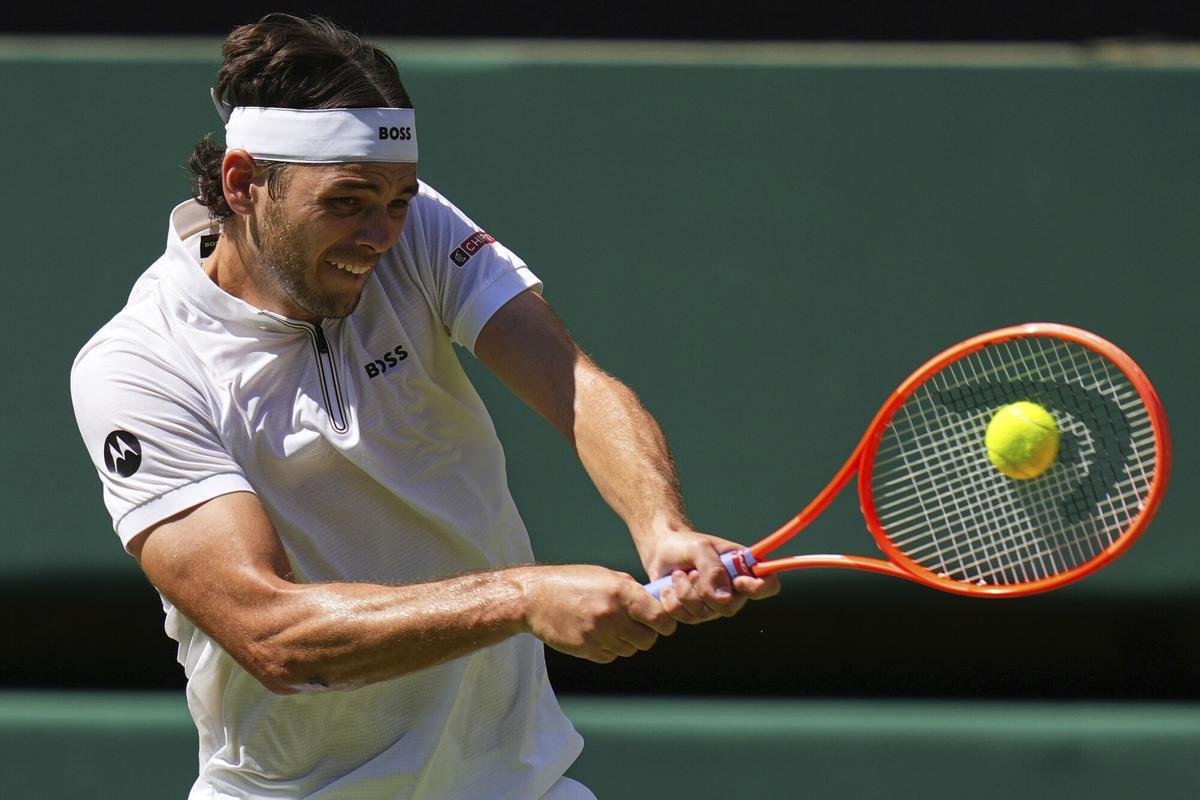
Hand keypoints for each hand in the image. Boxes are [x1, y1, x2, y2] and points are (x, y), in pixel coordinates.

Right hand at [519, 565, 677, 662]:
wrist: (535, 598)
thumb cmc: (571, 582)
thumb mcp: (605, 575)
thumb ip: (631, 590)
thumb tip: (654, 603)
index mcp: (621, 592)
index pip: (660, 617)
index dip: (666, 622)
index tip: (663, 622)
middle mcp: (612, 615)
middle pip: (648, 640)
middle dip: (647, 634)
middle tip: (638, 625)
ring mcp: (599, 635)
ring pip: (630, 650)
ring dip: (627, 642)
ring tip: (613, 627)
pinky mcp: (587, 650)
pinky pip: (611, 656)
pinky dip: (610, 649)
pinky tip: (598, 634)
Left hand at [638, 524, 780, 623]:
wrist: (661, 552)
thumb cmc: (685, 545)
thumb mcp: (699, 547)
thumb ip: (712, 569)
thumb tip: (722, 598)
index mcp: (743, 569)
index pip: (769, 585)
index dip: (758, 588)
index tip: (737, 581)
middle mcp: (733, 591)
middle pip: (729, 608)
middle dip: (703, 590)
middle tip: (691, 572)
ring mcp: (713, 606)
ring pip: (702, 614)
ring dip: (684, 593)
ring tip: (677, 575)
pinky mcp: (694, 614)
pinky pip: (684, 619)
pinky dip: (671, 602)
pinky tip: (668, 588)